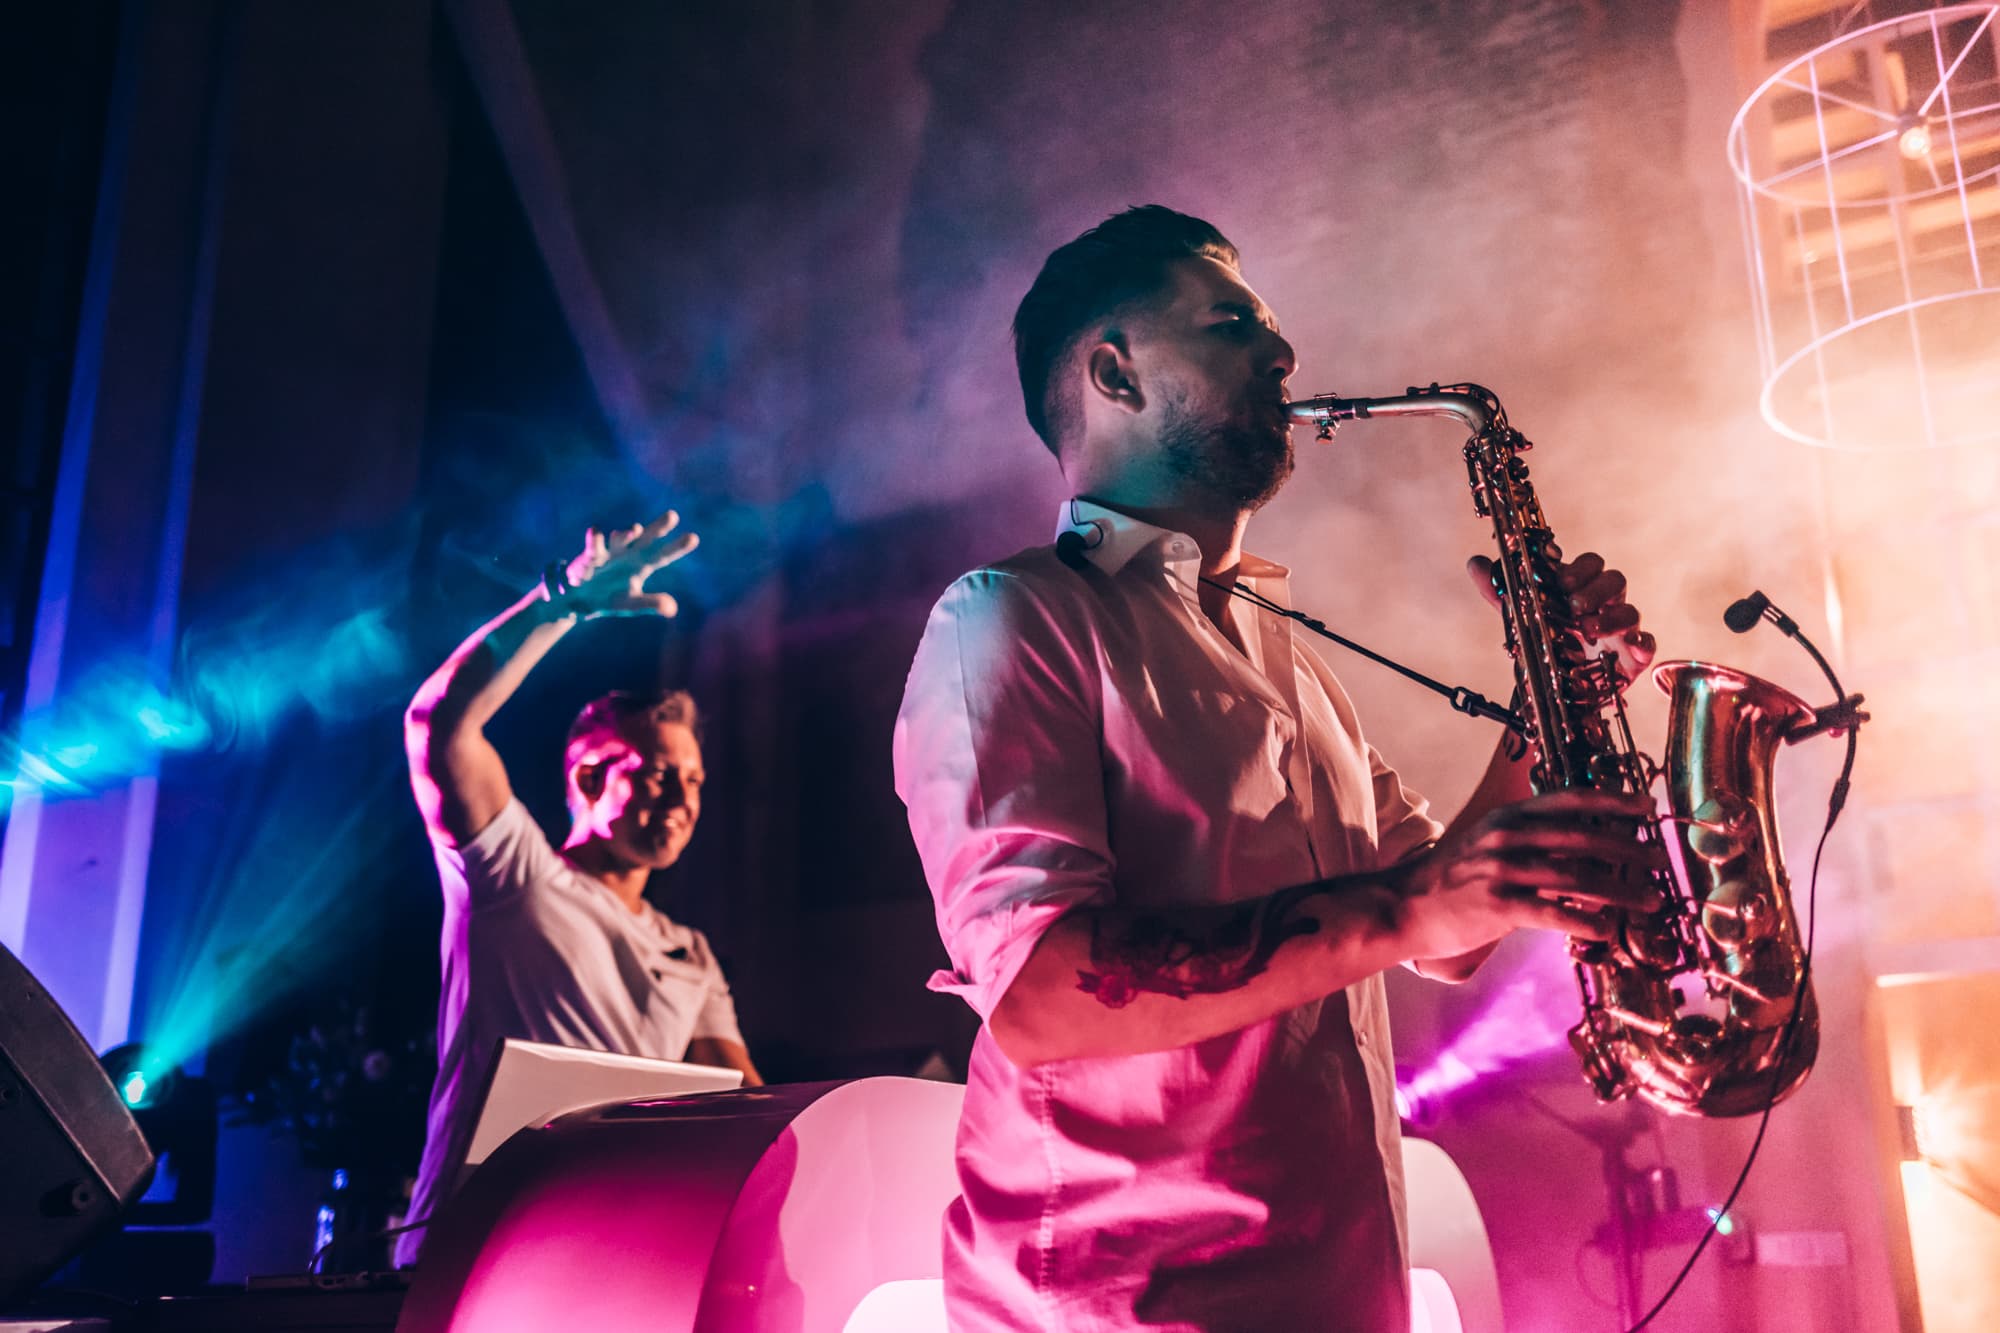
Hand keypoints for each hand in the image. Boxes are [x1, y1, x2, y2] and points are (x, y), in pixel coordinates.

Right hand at [560, 509, 699, 617]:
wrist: (580, 599)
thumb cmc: (611, 598)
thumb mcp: (632, 604)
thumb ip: (651, 603)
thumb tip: (672, 608)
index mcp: (643, 564)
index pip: (664, 554)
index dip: (678, 547)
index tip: (694, 537)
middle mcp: (630, 553)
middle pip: (647, 537)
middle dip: (659, 527)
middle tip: (673, 515)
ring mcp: (611, 552)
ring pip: (621, 538)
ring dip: (626, 534)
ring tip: (635, 530)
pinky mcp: (591, 556)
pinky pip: (594, 546)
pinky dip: (594, 539)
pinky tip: (596, 531)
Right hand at [1389, 788, 1668, 960]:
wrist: (1402, 905)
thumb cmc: (1450, 878)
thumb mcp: (1488, 843)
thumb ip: (1531, 841)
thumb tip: (1584, 851)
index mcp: (1507, 816)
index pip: (1569, 799)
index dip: (1613, 801)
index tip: (1647, 807)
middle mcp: (1507, 836)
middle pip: (1583, 837)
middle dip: (1629, 849)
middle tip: (1660, 861)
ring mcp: (1502, 870)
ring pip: (1577, 877)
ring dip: (1621, 890)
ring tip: (1650, 901)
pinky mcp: (1497, 907)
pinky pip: (1554, 913)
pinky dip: (1587, 921)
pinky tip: (1609, 930)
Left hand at [1467, 550, 1656, 686]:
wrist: (1562, 687)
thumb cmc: (1548, 642)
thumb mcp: (1521, 616)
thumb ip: (1499, 591)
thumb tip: (1475, 563)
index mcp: (1581, 588)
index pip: (1591, 564)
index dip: (1581, 568)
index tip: (1563, 581)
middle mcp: (1605, 604)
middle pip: (1615, 581)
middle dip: (1596, 590)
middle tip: (1575, 605)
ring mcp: (1622, 630)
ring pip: (1631, 611)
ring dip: (1613, 617)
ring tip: (1589, 630)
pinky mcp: (1633, 657)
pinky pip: (1648, 644)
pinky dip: (1643, 643)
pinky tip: (1632, 646)